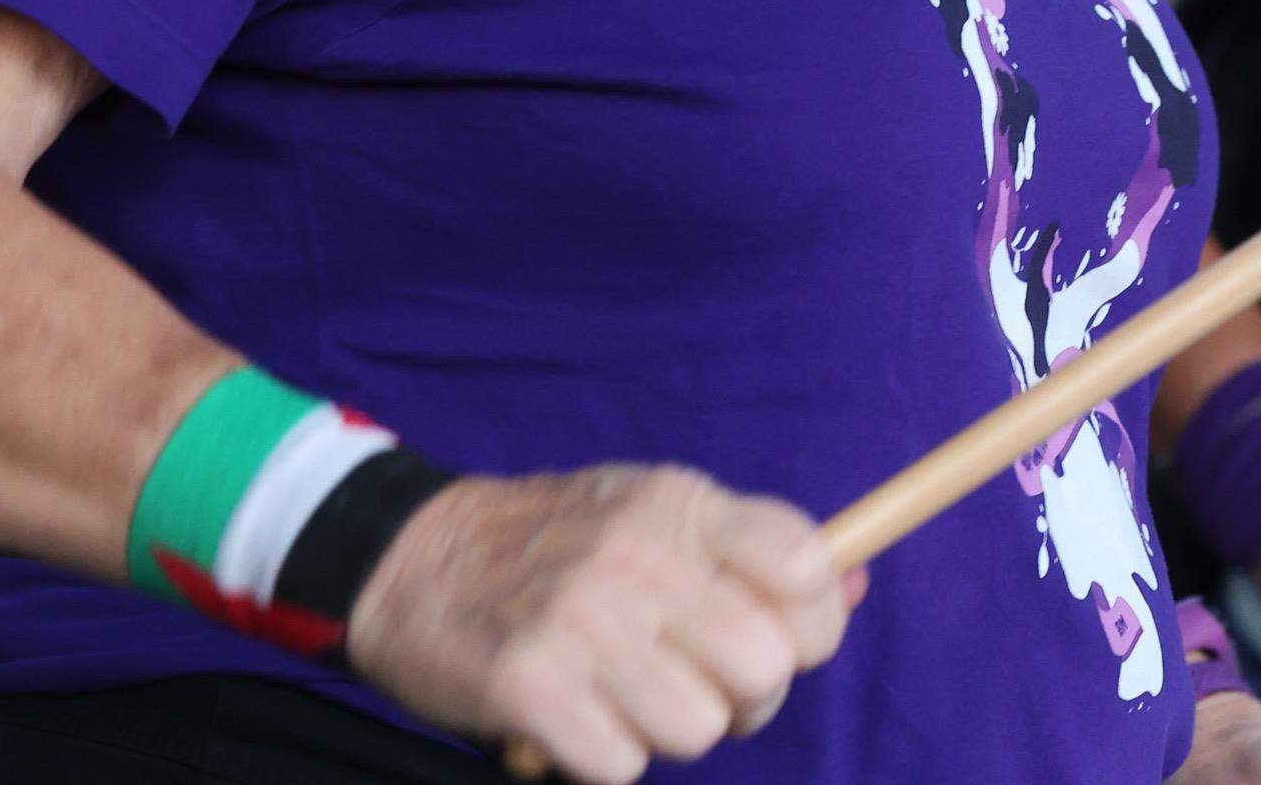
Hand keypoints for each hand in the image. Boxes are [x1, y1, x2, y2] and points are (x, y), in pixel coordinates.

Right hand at [343, 466, 854, 784]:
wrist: (406, 561)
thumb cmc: (551, 548)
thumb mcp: (650, 516)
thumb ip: (748, 550)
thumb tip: (853, 581)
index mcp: (678, 503)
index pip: (808, 566)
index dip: (811, 627)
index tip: (774, 641)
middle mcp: (636, 552)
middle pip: (767, 667)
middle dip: (741, 699)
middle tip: (687, 683)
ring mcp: (581, 619)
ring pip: (699, 729)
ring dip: (664, 733)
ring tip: (618, 695)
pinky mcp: (531, 687)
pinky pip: (623, 768)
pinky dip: (600, 760)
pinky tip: (570, 717)